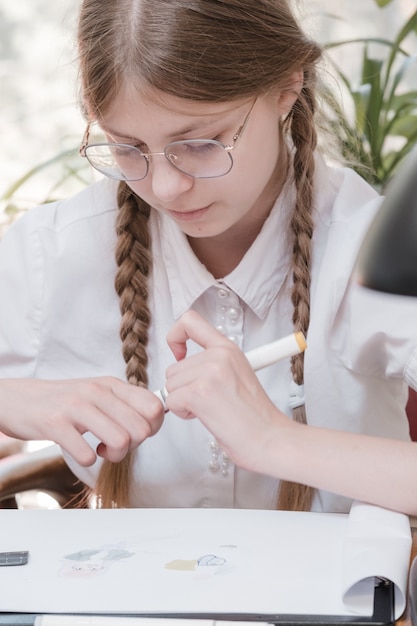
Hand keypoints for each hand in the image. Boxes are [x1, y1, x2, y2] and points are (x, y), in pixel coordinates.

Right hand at [0, 377, 164, 465]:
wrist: (21, 400)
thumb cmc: (66, 403)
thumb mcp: (99, 394)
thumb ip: (126, 404)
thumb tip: (156, 419)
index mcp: (112, 385)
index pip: (155, 407)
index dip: (152, 428)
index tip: (134, 433)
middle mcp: (97, 391)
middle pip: (142, 429)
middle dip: (133, 447)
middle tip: (114, 445)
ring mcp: (76, 406)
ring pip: (120, 441)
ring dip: (113, 456)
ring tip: (99, 450)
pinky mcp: (55, 424)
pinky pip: (87, 455)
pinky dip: (87, 460)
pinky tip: (80, 450)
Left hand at [165, 310, 287, 470]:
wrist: (270, 439)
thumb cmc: (254, 417)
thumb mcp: (237, 375)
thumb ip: (212, 364)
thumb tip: (182, 365)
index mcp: (228, 349)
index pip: (190, 321)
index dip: (175, 337)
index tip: (179, 355)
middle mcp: (219, 356)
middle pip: (173, 367)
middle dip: (182, 388)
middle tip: (208, 401)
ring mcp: (209, 372)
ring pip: (170, 385)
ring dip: (183, 402)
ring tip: (210, 410)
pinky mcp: (200, 392)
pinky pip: (171, 400)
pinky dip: (182, 413)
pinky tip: (205, 416)